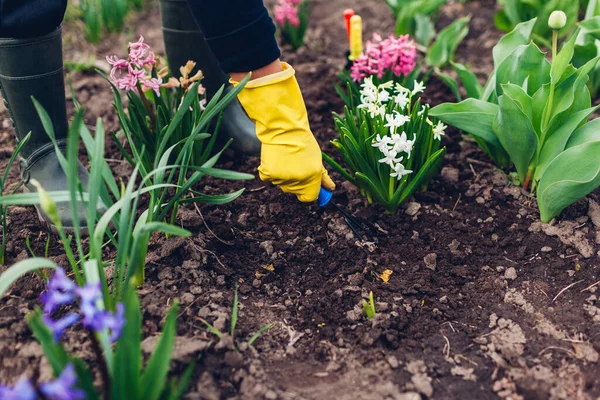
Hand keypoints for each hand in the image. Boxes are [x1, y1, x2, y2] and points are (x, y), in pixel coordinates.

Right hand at [232, 62, 334, 201]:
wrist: (284, 127)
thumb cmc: (302, 141)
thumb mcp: (317, 158)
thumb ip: (323, 177)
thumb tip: (331, 189)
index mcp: (312, 177)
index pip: (309, 197)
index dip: (309, 192)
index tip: (307, 185)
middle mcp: (298, 180)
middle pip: (295, 192)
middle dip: (296, 182)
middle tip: (296, 164)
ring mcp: (282, 178)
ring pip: (282, 185)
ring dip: (283, 176)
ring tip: (286, 158)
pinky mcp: (268, 173)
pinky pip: (269, 179)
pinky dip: (271, 172)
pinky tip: (276, 159)